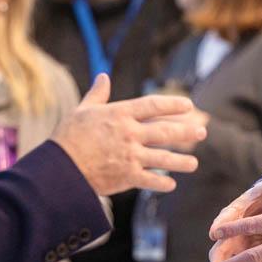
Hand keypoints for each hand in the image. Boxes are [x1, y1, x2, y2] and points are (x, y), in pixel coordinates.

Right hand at [51, 74, 206, 194]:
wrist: (59, 168)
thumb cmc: (68, 136)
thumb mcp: (82, 110)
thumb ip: (98, 94)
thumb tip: (103, 77)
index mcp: (120, 114)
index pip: (153, 106)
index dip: (172, 104)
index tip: (188, 105)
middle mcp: (130, 133)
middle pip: (165, 132)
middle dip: (186, 132)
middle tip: (202, 132)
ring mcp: (130, 156)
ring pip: (164, 158)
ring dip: (181, 162)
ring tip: (194, 164)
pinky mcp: (127, 176)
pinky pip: (151, 180)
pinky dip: (162, 183)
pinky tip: (171, 184)